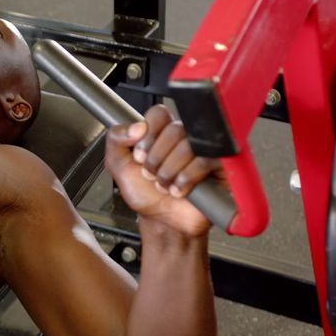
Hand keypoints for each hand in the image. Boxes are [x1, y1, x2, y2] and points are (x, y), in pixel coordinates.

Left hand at [104, 105, 224, 237]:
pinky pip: (205, 161)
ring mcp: (204, 151)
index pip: (159, 113)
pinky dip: (186, 178)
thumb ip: (116, 138)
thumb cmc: (144, 193)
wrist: (161, 221)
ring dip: (169, 171)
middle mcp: (185, 138)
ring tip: (164, 185)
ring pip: (189, 146)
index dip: (148, 135)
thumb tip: (136, 126)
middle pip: (174, 129)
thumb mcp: (118, 164)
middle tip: (151, 174)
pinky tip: (179, 190)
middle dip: (156, 158)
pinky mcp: (219, 167)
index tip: (139, 155)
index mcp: (162, 132)